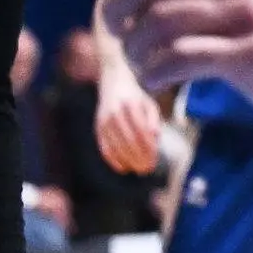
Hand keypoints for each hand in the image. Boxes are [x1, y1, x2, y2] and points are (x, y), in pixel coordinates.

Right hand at [93, 59, 163, 177]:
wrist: (112, 82)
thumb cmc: (136, 96)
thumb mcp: (149, 103)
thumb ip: (153, 120)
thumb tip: (155, 138)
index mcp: (132, 105)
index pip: (141, 132)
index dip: (148, 149)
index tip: (154, 161)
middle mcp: (116, 113)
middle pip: (128, 141)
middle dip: (139, 158)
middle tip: (147, 169)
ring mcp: (104, 121)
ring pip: (116, 146)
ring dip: (127, 161)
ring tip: (137, 169)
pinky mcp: (97, 127)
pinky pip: (104, 147)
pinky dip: (113, 160)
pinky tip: (123, 167)